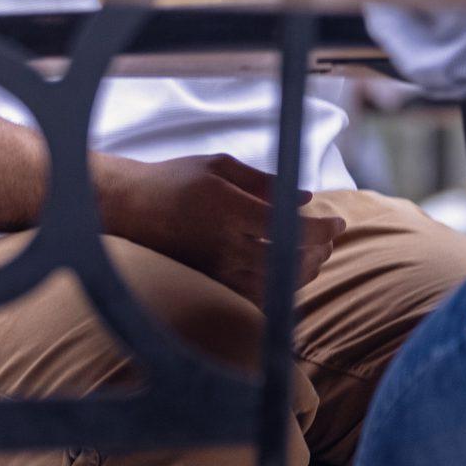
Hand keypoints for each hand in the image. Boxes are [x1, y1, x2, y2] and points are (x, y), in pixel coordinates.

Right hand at [95, 152, 343, 303]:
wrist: (126, 207)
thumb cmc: (175, 179)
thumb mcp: (220, 167)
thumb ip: (265, 183)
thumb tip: (306, 197)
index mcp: (229, 211)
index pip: (288, 228)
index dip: (321, 229)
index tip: (339, 223)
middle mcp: (224, 245)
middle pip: (287, 260)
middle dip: (318, 251)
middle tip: (328, 240)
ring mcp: (215, 270)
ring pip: (274, 285)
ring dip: (303, 273)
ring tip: (314, 256)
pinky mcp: (208, 284)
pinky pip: (253, 298)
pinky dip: (279, 289)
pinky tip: (288, 275)